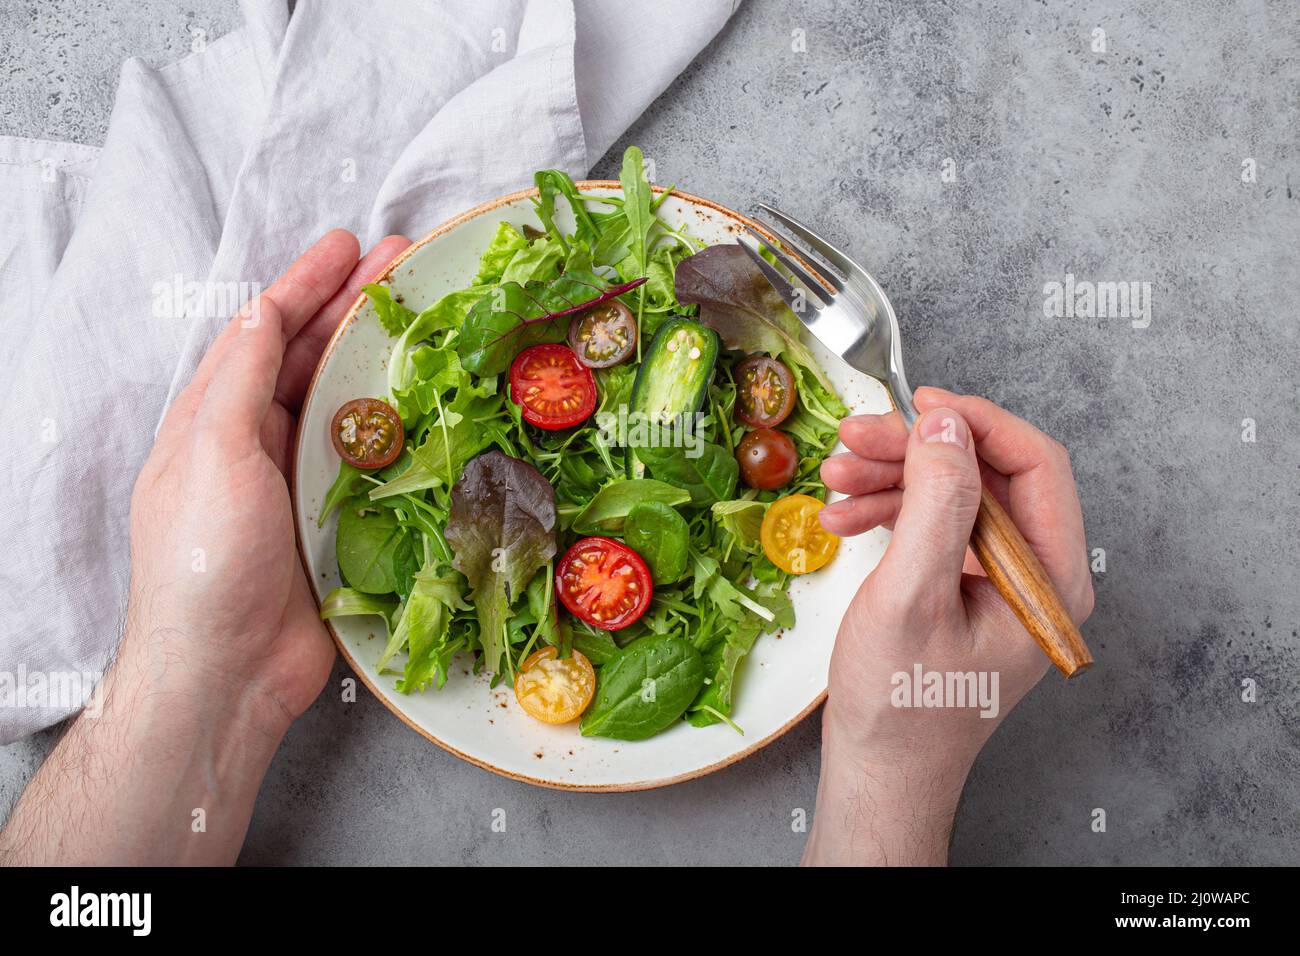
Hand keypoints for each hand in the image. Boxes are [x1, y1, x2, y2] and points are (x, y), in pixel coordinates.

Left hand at [0, 230, 409, 864]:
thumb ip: (239, 380)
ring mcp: (301, 484)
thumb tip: (264, 310)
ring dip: (387, 362)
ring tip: (433, 320)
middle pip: (312, 359)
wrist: (227, 674)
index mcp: (215, 420)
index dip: (305, 284)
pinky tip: (439, 407)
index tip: (348, 245)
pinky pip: (378, 463)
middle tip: (408, 266)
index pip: (262, 332)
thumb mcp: (211, 454)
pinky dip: (406, 430)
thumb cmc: (205, 563)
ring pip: (350, 406)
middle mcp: (258, 444)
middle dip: (356, 309)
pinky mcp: (340, 524)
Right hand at [802, 387, 1092, 864]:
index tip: (920, 404)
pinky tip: (844, 517)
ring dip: (894, 478)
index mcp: (1049, 578)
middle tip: (855, 438)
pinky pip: (934, 528)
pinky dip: (889, 513)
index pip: (1036, 466)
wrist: (879, 770)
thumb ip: (935, 504)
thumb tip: (946, 426)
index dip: (978, 423)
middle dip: (918, 451)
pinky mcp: (964, 589)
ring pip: (954, 496)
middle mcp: (1034, 575)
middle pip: (986, 475)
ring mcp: (998, 582)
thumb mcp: (911, 595)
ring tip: (836, 476)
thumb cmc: (902, 705)